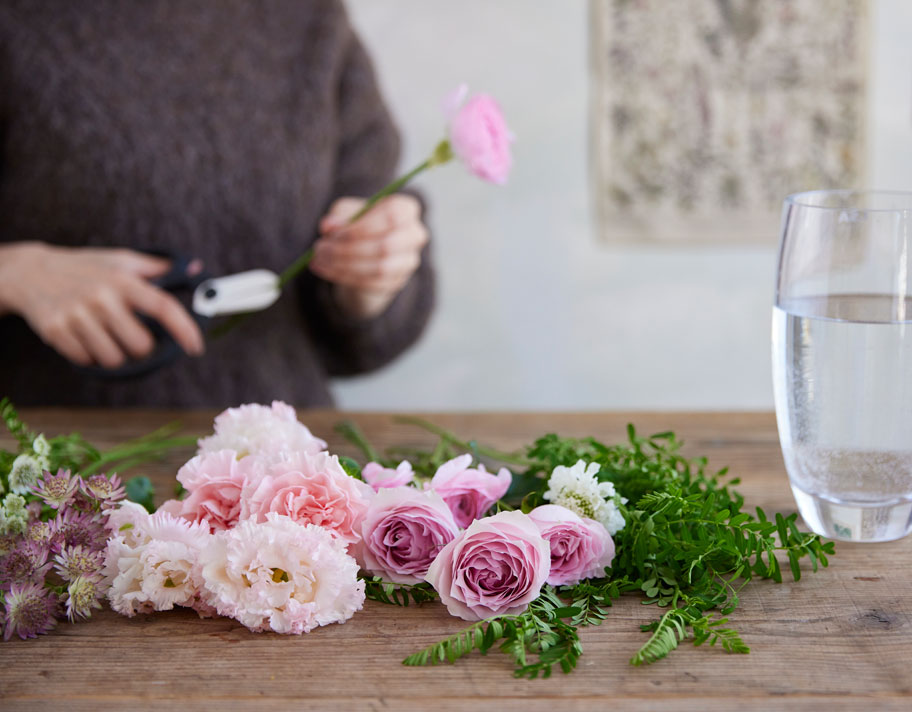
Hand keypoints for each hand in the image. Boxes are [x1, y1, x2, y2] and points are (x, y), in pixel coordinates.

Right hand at [0, 242, 204, 367]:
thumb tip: (195, 267)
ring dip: (115, 353)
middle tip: (129, 333)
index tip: (196, 347)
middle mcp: (101, 297)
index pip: (162, 306)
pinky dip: (90, 354)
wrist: (30, 272)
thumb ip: (158, 267)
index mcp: (122, 280)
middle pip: (140, 345)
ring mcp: (76, 315)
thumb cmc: (85, 268)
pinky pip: (87, 360)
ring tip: (105, 334)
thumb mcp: (121, 260)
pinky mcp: (56, 331)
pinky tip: (84, 336)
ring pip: (114, 358)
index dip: (184, 329)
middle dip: (140, 346)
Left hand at [310, 194, 428, 318]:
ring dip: (345, 266)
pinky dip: (346, 277)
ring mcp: (408, 261)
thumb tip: (328, 226)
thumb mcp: (348, 211)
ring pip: (380, 268)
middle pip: (386, 245)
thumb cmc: (360, 223)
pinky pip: (372, 283)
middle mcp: (414, 235)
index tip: (333, 231)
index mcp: (406, 209)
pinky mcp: (396, 281)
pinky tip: (326, 270)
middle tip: (320, 248)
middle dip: (348, 249)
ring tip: (320, 259)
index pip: (392, 216)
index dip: (362, 226)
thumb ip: (339, 215)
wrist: (367, 249)